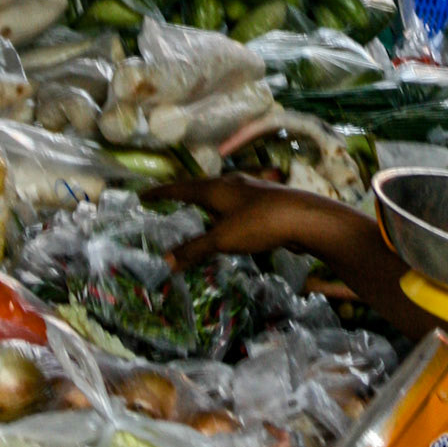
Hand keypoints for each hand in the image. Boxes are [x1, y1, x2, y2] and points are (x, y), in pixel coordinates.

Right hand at [146, 174, 310, 267]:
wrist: (304, 217)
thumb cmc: (259, 223)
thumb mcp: (222, 239)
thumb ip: (194, 250)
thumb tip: (165, 262)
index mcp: (216, 188)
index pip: (181, 188)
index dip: (161, 193)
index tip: (143, 194)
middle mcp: (232, 184)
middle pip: (201, 188)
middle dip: (184, 195)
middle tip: (168, 202)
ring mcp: (251, 191)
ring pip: (221, 196)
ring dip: (206, 204)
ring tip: (197, 213)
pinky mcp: (266, 202)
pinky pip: (236, 206)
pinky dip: (224, 214)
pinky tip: (230, 224)